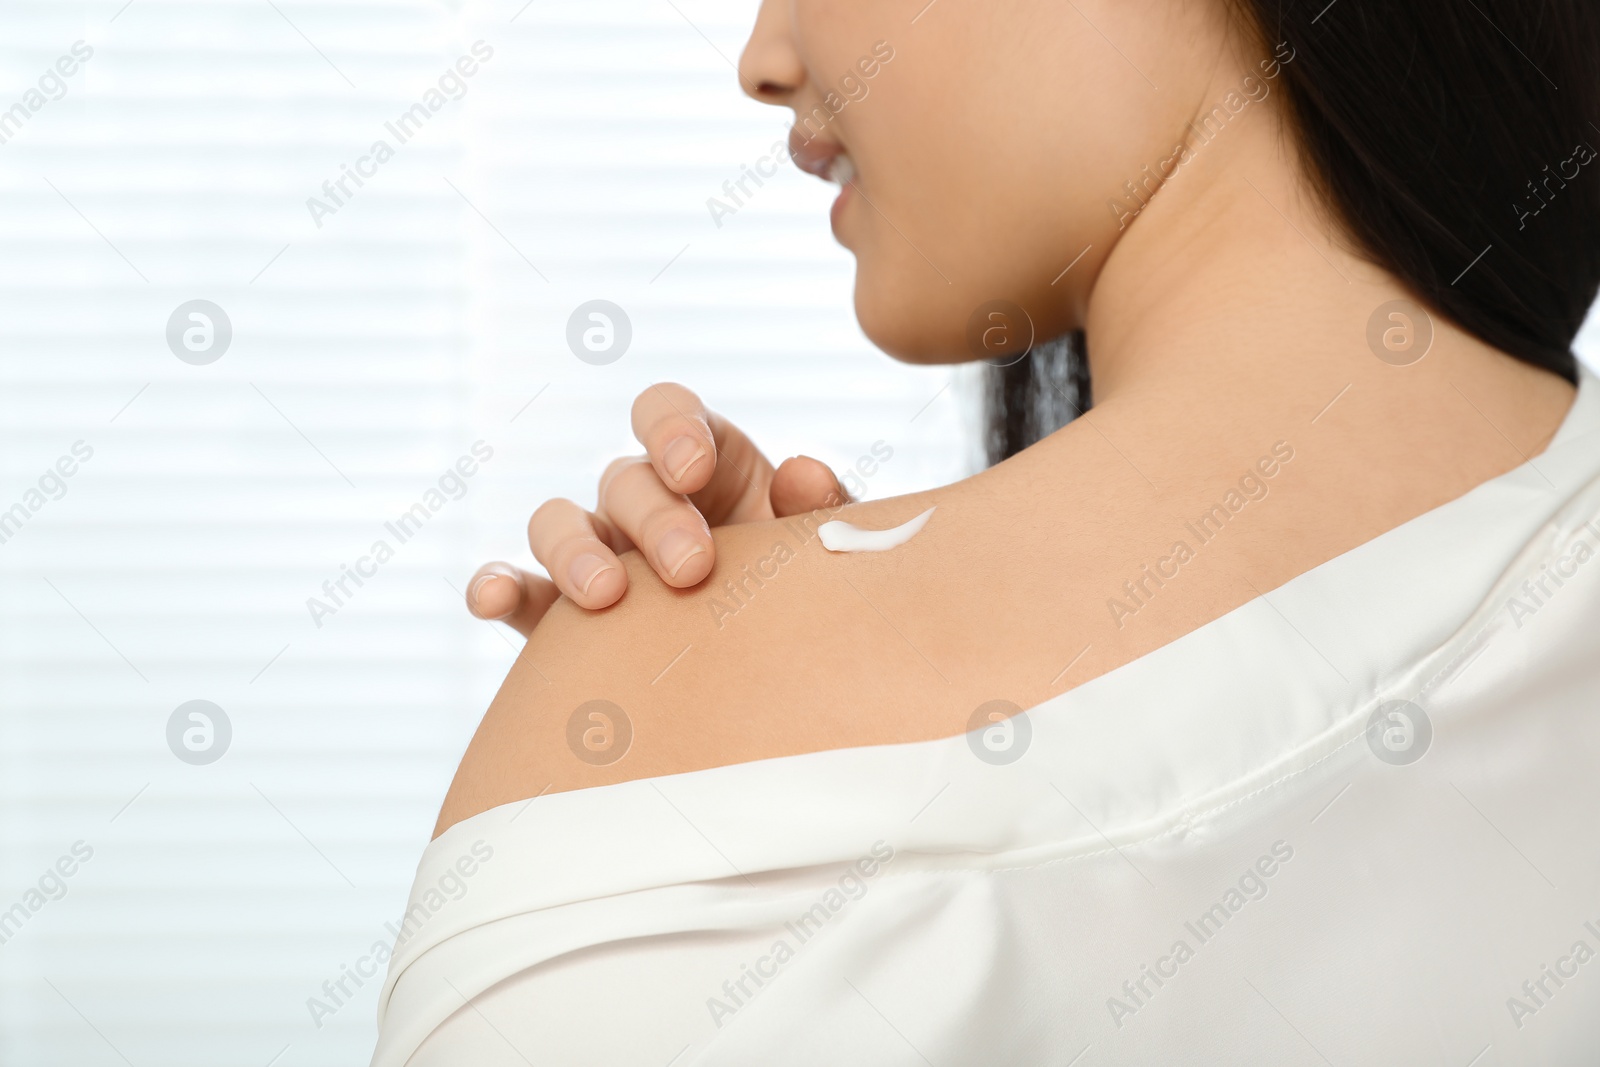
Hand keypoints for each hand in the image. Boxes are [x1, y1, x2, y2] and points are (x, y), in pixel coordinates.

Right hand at [465, 383, 845, 636]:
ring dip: (575, 550)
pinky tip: (491, 601)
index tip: (693, 468)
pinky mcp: (559, 619)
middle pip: (623, 478)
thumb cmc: (807, 604)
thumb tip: (802, 472)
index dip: (672, 428)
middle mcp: (645, 503)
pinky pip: (517, 591)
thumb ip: (825, 512)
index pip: (668, 414)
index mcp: (708, 468)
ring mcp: (597, 556)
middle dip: (654, 518)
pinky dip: (497, 587)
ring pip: (556, 523)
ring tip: (607, 596)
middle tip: (692, 569)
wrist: (783, 687)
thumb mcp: (827, 558)